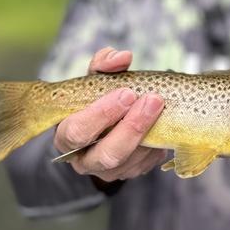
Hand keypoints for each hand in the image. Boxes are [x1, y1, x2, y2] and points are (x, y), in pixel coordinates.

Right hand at [53, 47, 167, 181]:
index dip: (102, 113)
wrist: (111, 121)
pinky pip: (148, 162)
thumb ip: (104, 64)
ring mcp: (109, 171)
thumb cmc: (99, 97)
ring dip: (150, 132)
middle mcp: (85, 159)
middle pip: (108, 154)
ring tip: (161, 105)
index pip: (77, 132)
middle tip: (152, 100)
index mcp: (67, 136)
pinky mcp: (132, 172)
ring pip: (132, 160)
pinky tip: (163, 121)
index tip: (126, 92)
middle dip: (132, 127)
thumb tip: (123, 57)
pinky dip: (158, 141)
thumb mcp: (96, 79)